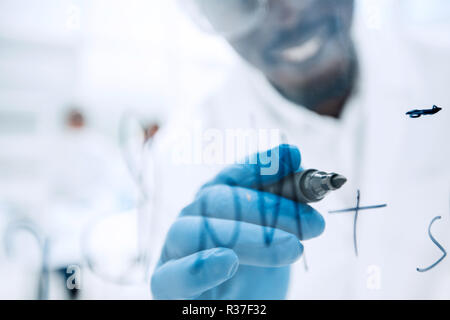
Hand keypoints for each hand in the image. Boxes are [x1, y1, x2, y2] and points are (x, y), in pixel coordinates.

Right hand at [151, 144, 324, 298]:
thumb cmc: (254, 276)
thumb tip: (302, 169)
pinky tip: (228, 261)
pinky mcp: (166, 284)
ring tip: (291, 247)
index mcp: (213, 205)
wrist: (236, 306)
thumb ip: (284, 206)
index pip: (231, 177)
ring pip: (197, 229)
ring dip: (248, 236)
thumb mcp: (277, 238)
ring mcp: (174, 250)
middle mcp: (190, 219)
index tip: (293, 156)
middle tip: (313, 223)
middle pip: (217, 199)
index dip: (261, 165)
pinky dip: (199, 267)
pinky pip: (172, 275)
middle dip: (268, 207)